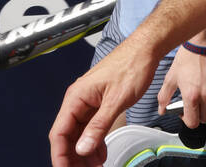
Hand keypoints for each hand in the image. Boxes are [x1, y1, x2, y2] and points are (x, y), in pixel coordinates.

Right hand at [48, 40, 156, 165]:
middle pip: (68, 135)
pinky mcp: (99, 103)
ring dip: (85, 151)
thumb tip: (82, 147)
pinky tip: (100, 153)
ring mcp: (89, 102)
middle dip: (73, 156)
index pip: (59, 132)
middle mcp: (79, 100)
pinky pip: (92, 126)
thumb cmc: (132, 65)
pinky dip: (95, 141)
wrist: (146, 49)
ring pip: (80, 133)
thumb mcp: (116, 100)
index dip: (60, 155)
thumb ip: (99, 126)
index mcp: (76, 97)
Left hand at [157, 45, 205, 128]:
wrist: (205, 41)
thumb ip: (164, 96)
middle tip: (194, 107)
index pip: (192, 122)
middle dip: (199, 116)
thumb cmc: (188, 56)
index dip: (187, 120)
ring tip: (204, 100)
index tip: (185, 114)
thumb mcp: (171, 76)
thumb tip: (162, 108)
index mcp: (192, 96)